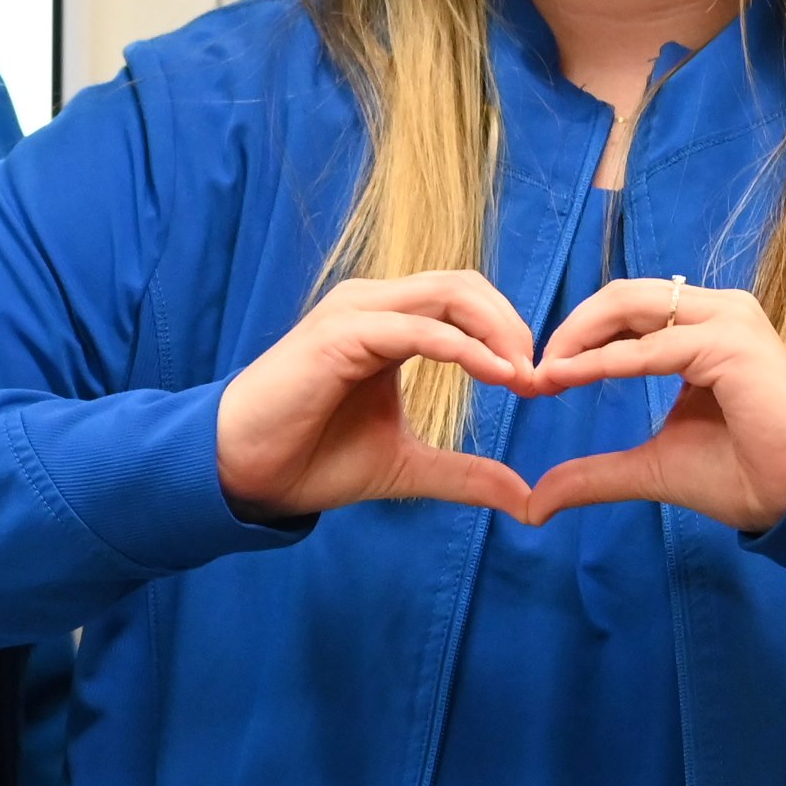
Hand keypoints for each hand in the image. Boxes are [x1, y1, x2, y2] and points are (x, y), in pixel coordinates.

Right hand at [215, 271, 540, 521]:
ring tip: (523, 375)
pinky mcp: (340, 333)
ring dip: (496, 330)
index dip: (510, 333)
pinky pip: (417, 328)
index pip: (466, 300)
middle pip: (465, 284)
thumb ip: (465, 473)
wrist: (245, 472)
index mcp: (389, 323)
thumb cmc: (312, 459)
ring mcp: (355, 312)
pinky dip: (464, 347)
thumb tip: (525, 500)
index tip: (538, 383)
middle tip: (540, 375)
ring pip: (447, 293)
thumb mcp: (407, 466)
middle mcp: (372, 305)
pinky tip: (497, 376)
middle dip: (512, 325)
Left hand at [522, 275, 785, 529]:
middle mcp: (715, 313)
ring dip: (579, 335)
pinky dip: (605, 361)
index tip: (537, 378)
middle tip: (532, 371)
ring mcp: (726, 321)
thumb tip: (536, 500)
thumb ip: (596, 473)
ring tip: (545, 372)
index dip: (575, 338)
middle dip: (569, 329)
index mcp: (701, 330)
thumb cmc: (745, 473)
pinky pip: (653, 346)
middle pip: (621, 297)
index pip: (625, 312)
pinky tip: (569, 378)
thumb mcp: (652, 467)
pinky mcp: (731, 343)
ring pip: (632, 304)